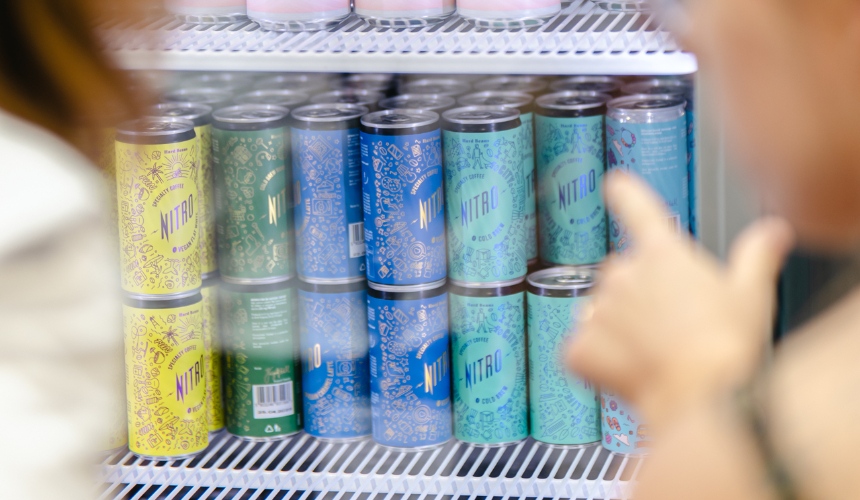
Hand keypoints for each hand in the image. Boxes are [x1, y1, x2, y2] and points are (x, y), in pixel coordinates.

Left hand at [566, 172, 792, 428]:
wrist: (702, 395)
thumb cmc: (728, 345)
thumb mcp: (752, 293)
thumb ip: (756, 255)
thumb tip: (774, 231)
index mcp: (662, 255)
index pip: (638, 210)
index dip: (625, 194)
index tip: (613, 182)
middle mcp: (622, 274)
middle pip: (620, 274)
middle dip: (637, 297)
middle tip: (669, 326)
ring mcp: (597, 309)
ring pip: (598, 312)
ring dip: (616, 328)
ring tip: (652, 354)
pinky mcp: (579, 346)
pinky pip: (580, 349)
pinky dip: (596, 360)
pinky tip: (625, 373)